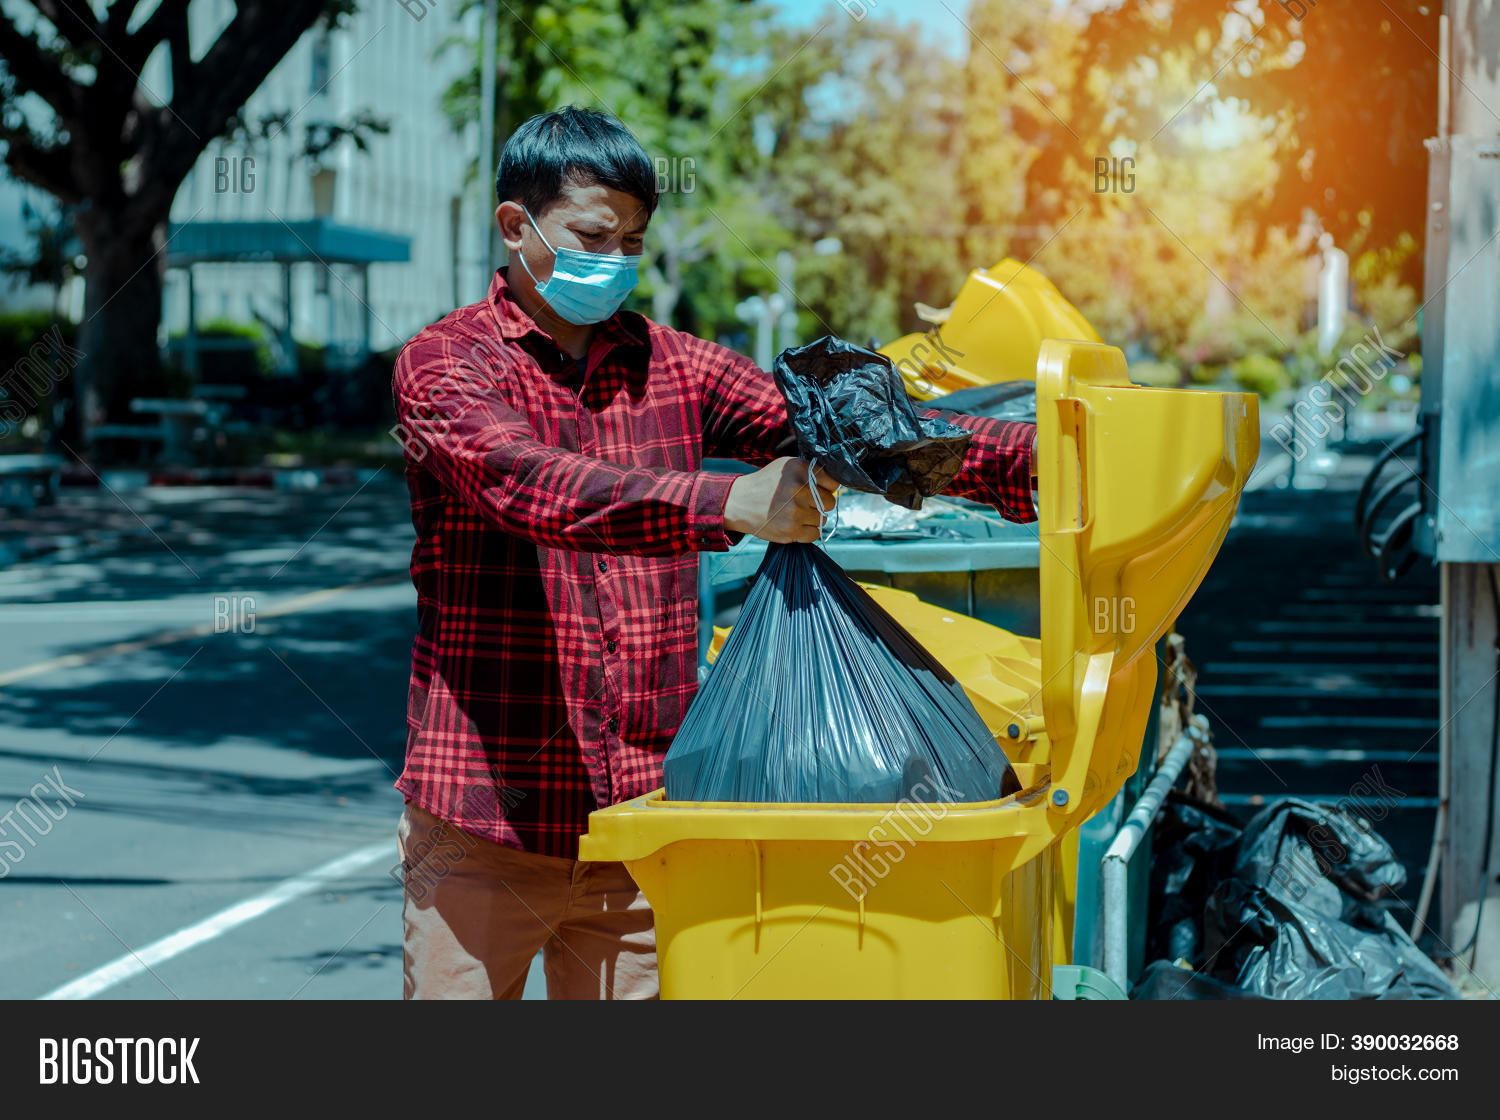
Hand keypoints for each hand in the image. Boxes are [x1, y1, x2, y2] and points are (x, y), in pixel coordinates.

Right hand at [722, 457, 838, 542]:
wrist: (739, 502)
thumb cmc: (767, 484)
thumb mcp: (786, 467)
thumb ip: (810, 471)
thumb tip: (836, 485)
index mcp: (799, 470)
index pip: (833, 482)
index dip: (827, 488)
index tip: (819, 490)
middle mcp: (798, 489)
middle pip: (830, 502)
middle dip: (820, 504)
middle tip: (804, 502)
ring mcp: (795, 511)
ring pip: (822, 519)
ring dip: (812, 518)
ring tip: (795, 513)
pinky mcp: (790, 530)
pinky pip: (814, 534)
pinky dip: (807, 531)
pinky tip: (794, 524)